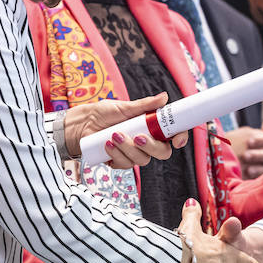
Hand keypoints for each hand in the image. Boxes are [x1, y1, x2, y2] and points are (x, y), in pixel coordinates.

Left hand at [62, 92, 189, 168]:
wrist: (82, 124)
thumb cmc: (103, 113)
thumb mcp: (124, 107)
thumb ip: (145, 105)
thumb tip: (164, 97)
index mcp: (152, 127)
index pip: (173, 135)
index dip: (180, 138)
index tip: (177, 140)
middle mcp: (146, 142)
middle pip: (162, 152)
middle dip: (151, 146)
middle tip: (137, 137)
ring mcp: (134, 153)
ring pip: (142, 160)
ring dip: (128, 148)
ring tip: (113, 135)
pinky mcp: (120, 162)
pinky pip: (124, 165)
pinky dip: (116, 155)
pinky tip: (106, 145)